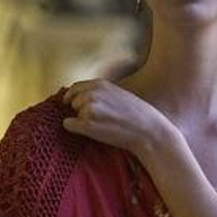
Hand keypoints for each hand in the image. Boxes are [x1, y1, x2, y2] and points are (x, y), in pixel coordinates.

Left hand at [61, 80, 176, 159]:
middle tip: (96, 119)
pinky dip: (75, 129)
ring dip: (80, 120)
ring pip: (72, 114)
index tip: (71, 104)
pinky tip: (91, 132)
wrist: (148, 130)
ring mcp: (88, 109)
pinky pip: (69, 125)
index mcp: (100, 84)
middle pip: (72, 101)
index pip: (75, 87)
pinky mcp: (87, 125)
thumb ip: (100, 92)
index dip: (73, 97)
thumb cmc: (137, 115)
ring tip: (101, 125)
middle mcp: (92, 94)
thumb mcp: (118, 93)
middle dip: (79, 110)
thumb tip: (82, 97)